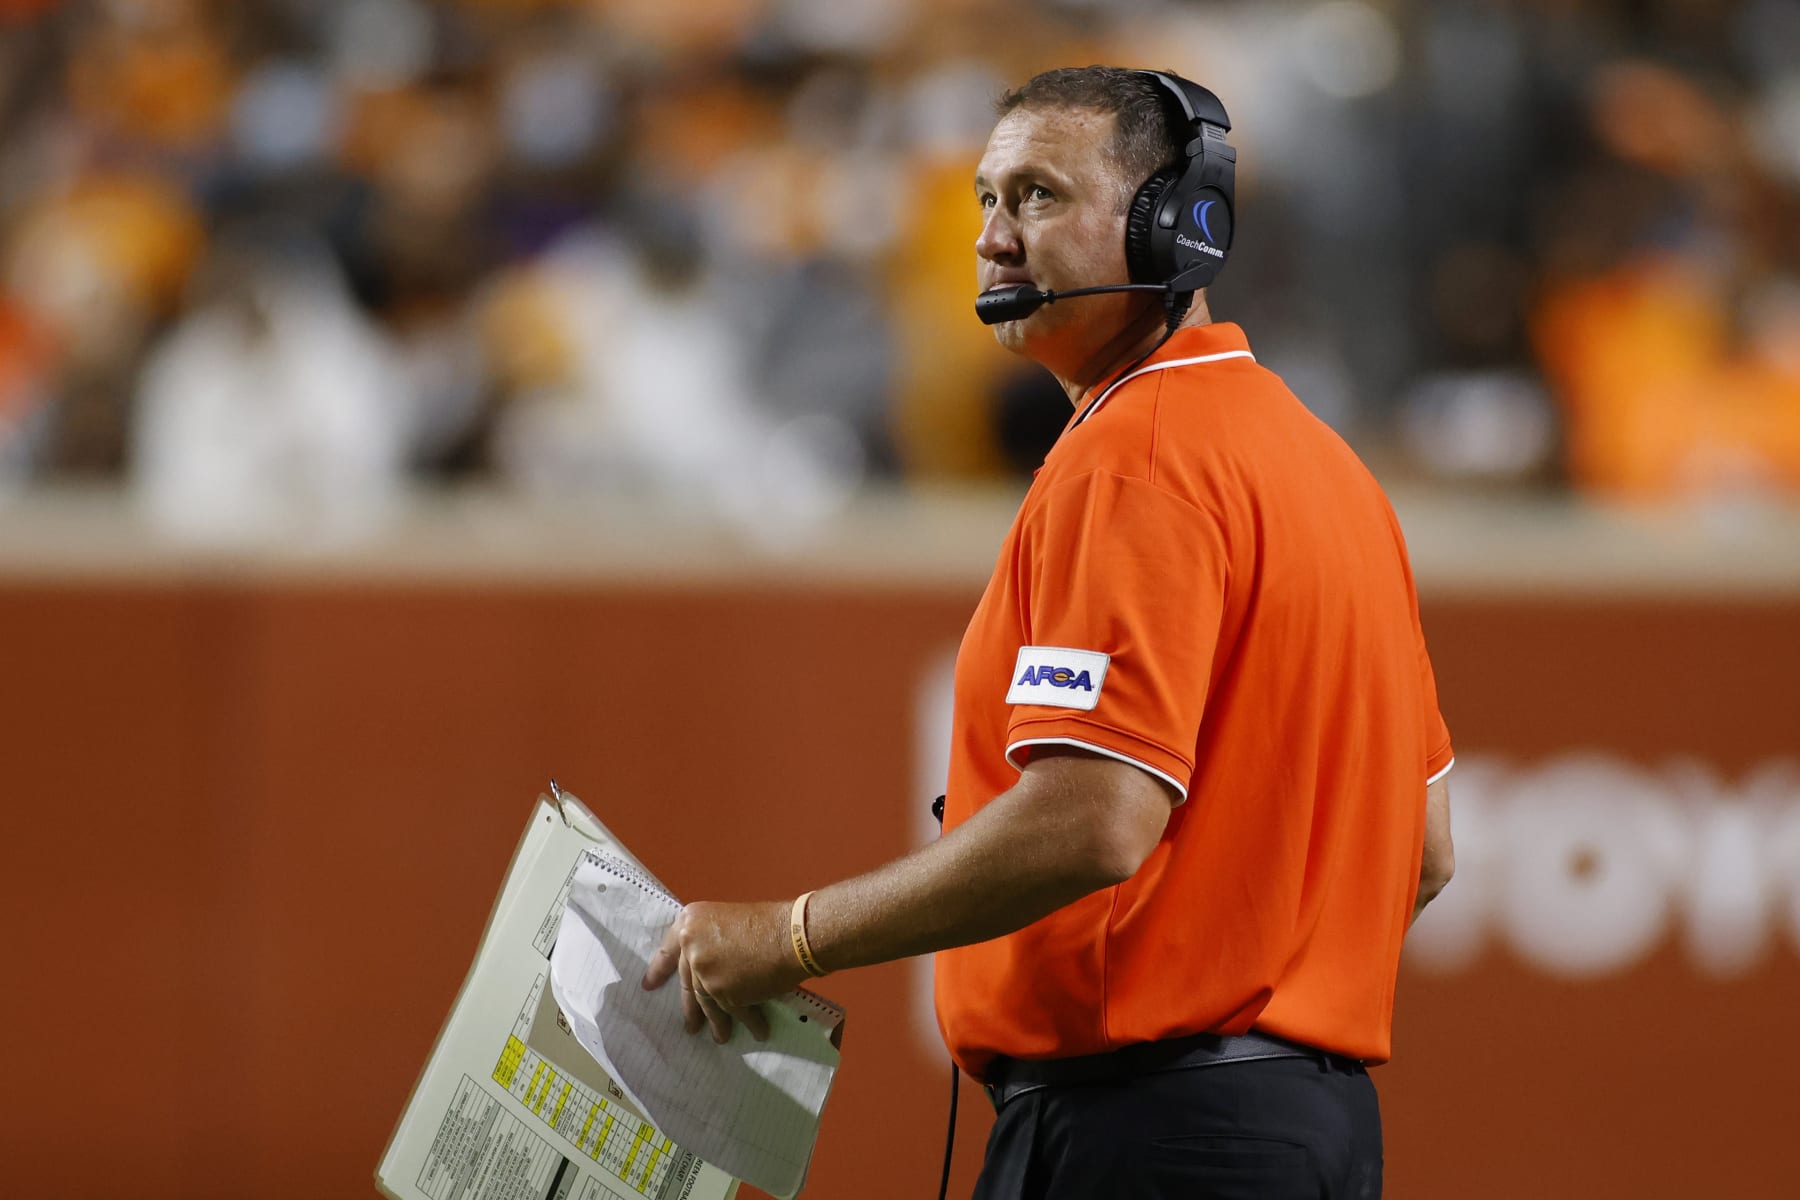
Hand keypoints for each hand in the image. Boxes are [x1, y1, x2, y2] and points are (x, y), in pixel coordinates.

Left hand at [641, 900, 807, 1043]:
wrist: (794, 935)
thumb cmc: (769, 922)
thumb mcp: (729, 920)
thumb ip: (713, 940)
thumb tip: (715, 964)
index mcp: (690, 923)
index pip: (669, 950)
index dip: (659, 970)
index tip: (648, 986)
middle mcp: (692, 949)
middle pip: (689, 981)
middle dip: (690, 1007)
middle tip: (690, 1026)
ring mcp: (706, 974)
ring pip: (708, 1002)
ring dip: (716, 1023)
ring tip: (720, 1037)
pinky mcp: (724, 995)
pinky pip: (734, 1013)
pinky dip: (748, 1022)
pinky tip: (757, 1031)